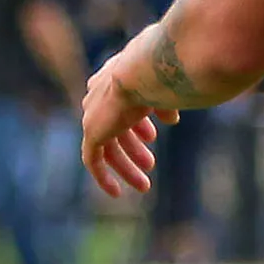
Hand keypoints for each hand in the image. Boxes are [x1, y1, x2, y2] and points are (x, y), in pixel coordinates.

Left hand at [80, 51, 173, 197]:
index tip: (152, 137)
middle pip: (114, 128)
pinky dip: (103, 176)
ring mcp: (94, 114)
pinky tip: (116, 193)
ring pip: (106, 147)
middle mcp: (99, 95)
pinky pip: (92, 160)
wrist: (145, 71)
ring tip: (145, 185)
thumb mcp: (168, 88)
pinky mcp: (92, 132)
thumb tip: (171, 118)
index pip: (122, 105)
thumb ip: (166, 103)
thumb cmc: (164, 73)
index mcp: (114, 78)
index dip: (138, 124)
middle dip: (134, 148)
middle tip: (151, 165)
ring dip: (125, 166)